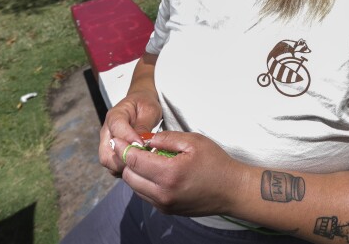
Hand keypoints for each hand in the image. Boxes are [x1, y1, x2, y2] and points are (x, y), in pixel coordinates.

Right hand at [99, 89, 161, 175]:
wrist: (140, 104)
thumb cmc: (145, 105)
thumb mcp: (149, 110)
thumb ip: (143, 126)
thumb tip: (140, 143)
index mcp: (115, 115)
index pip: (117, 128)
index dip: (128, 138)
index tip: (142, 145)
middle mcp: (107, 131)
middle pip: (106, 153)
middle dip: (124, 159)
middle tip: (142, 160)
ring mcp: (108, 143)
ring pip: (108, 162)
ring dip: (124, 166)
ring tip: (142, 164)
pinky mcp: (112, 152)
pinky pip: (114, 166)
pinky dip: (125, 169)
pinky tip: (139, 166)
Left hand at [116, 131, 247, 216]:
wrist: (231, 190)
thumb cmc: (216, 164)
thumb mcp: (193, 141)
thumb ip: (166, 138)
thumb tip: (146, 139)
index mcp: (169, 174)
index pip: (134, 161)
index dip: (123, 148)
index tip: (117, 140)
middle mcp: (163, 193)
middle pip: (129, 176)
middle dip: (126, 161)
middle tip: (131, 147)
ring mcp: (164, 204)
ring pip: (135, 187)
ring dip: (134, 172)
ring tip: (144, 158)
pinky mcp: (167, 210)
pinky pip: (145, 195)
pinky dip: (144, 182)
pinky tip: (154, 171)